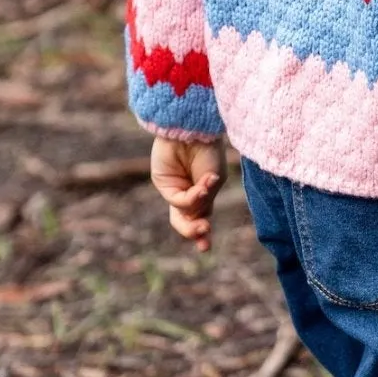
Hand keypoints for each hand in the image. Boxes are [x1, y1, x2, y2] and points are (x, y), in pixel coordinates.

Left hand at [150, 137, 225, 252]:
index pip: (200, 217)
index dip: (201, 234)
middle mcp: (187, 191)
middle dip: (195, 231)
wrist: (195, 127)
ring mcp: (174, 187)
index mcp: (203, 191)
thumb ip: (204, 200)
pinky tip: (203, 187)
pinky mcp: (162, 182)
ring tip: (204, 226)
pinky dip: (192, 197)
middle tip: (204, 234)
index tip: (205, 249)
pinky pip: (178, 200)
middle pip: (187, 220)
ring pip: (180, 214)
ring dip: (193, 221)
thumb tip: (197, 218)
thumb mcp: (215, 179)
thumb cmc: (209, 150)